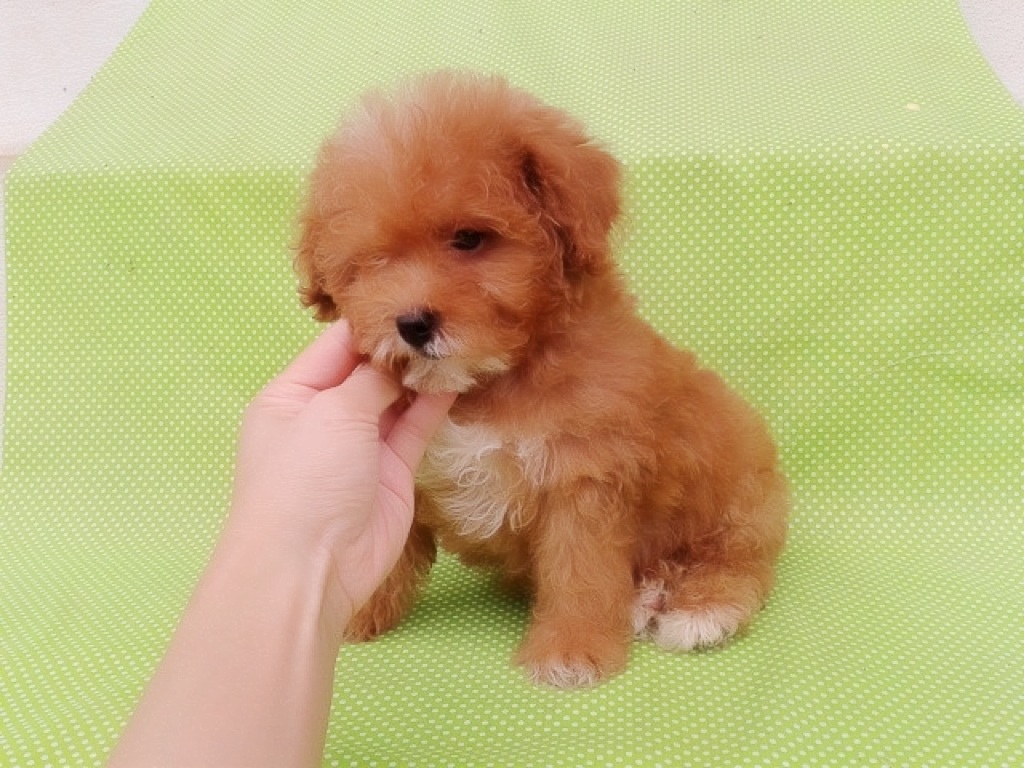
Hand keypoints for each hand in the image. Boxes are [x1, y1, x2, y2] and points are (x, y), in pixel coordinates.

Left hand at [229, 321, 454, 630]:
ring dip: (421, 374)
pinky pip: (415, 427)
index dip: (372, 322)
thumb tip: (397, 353)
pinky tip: (457, 377)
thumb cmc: (304, 479)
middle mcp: (324, 416)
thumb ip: (369, 377)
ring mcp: (360, 445)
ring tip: (457, 340)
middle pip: (368, 369)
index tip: (412, 297)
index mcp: (292, 396)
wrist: (313, 566)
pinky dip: (434, 404)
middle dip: (401, 347)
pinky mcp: (393, 470)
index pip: (335, 345)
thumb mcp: (331, 412)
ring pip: (396, 398)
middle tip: (445, 315)